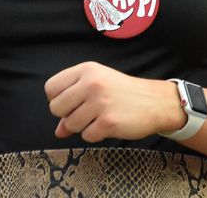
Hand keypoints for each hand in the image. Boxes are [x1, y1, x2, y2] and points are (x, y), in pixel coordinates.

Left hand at [44, 62, 183, 141]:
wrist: (155, 102)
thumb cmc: (123, 93)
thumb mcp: (97, 87)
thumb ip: (73, 103)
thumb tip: (59, 131)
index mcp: (86, 70)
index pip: (51, 87)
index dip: (57, 99)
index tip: (71, 103)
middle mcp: (91, 83)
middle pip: (55, 107)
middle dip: (67, 115)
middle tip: (85, 113)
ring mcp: (100, 103)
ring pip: (69, 124)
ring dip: (81, 127)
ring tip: (98, 118)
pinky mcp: (108, 122)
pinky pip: (86, 136)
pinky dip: (94, 135)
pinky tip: (107, 126)